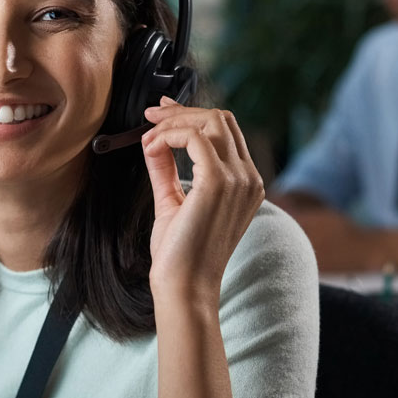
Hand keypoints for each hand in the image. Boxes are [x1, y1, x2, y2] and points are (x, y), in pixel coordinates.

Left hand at [140, 97, 264, 309]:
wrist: (183, 286)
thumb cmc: (179, 253)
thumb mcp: (172, 202)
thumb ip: (166, 170)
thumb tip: (152, 141)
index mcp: (245, 183)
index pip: (226, 131)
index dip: (191, 114)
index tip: (161, 112)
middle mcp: (249, 178)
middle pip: (221, 118)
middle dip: (182, 112)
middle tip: (150, 116)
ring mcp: (238, 180)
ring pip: (210, 122)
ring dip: (173, 123)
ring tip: (148, 138)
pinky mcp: (219, 183)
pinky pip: (195, 138)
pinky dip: (169, 136)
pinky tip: (151, 148)